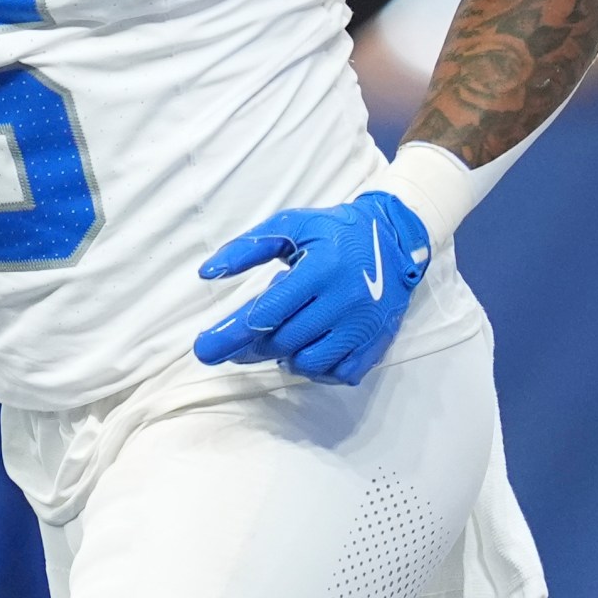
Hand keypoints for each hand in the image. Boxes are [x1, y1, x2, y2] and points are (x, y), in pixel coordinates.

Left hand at [193, 191, 430, 385]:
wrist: (393, 237)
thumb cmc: (332, 231)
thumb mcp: (290, 225)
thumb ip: (247, 248)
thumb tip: (207, 273)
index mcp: (321, 270)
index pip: (269, 312)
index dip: (233, 333)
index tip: (204, 349)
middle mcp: (345, 301)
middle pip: (285, 341)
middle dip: (251, 347)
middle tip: (233, 343)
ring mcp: (364, 327)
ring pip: (310, 363)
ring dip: (284, 357)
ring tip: (276, 338)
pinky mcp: (377, 343)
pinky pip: (339, 373)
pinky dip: (317, 369)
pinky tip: (307, 349)